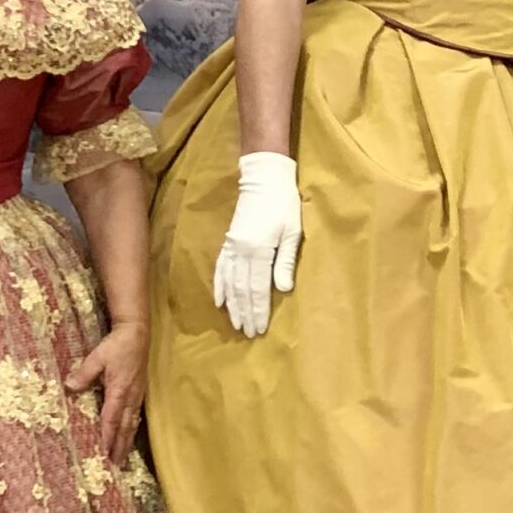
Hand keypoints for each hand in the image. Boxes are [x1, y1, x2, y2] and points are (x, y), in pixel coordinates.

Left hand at [66, 319, 147, 459]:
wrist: (137, 333)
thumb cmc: (117, 345)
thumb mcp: (97, 357)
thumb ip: (84, 373)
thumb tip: (69, 387)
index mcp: (119, 391)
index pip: (111, 420)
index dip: (107, 438)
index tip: (103, 454)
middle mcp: (130, 397)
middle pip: (125, 428)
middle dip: (119, 447)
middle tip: (114, 466)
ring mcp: (137, 396)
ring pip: (132, 424)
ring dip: (127, 442)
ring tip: (122, 457)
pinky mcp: (140, 392)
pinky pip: (136, 416)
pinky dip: (132, 430)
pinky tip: (129, 435)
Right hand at [213, 151, 299, 338]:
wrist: (263, 179)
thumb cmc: (284, 204)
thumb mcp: (292, 232)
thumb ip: (286, 261)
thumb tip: (283, 289)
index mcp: (259, 250)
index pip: (258, 288)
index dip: (258, 310)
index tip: (259, 328)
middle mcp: (241, 251)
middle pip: (242, 289)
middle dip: (245, 313)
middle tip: (248, 333)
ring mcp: (231, 246)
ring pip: (229, 282)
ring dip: (232, 304)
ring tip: (236, 323)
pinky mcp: (228, 242)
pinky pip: (220, 268)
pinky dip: (219, 286)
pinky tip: (219, 301)